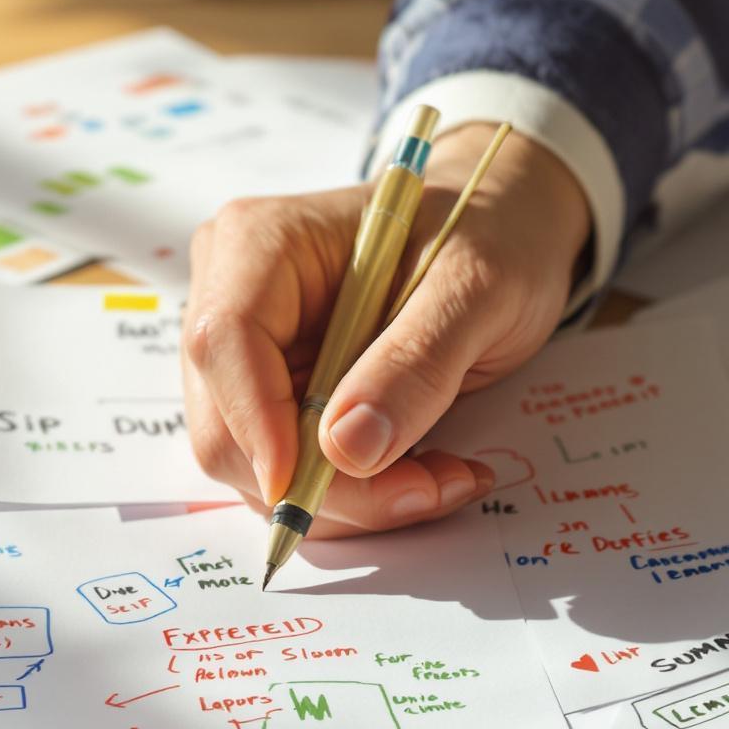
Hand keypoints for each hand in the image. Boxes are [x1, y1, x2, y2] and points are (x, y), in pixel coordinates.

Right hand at [181, 122, 593, 536]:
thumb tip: (345, 447)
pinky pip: (293, 475)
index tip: (321, 481)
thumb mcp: (477, 288)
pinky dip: (357, 494)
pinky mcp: (276, 400)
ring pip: (258, 468)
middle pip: (227, 426)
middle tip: (428, 490)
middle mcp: (231, 298)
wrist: (503, 228)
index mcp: (259, 242)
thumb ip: (415, 361)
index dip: (260, 423)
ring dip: (349, 499)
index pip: (225, 343)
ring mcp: (248, 356)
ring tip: (443, 478)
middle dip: (320, 484)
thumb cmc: (490, 232)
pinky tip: (424, 472)